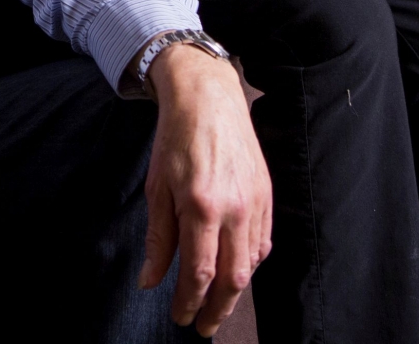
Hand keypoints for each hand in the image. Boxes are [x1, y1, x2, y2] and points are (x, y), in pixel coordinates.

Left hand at [139, 44, 273, 337]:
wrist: (208, 97)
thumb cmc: (176, 139)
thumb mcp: (157, 188)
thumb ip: (159, 239)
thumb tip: (151, 280)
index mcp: (202, 206)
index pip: (199, 272)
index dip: (189, 302)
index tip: (180, 317)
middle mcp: (235, 208)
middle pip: (232, 277)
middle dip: (217, 309)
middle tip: (204, 328)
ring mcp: (255, 202)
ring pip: (251, 263)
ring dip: (235, 290)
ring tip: (217, 304)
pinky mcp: (267, 194)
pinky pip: (262, 242)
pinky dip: (250, 263)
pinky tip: (236, 271)